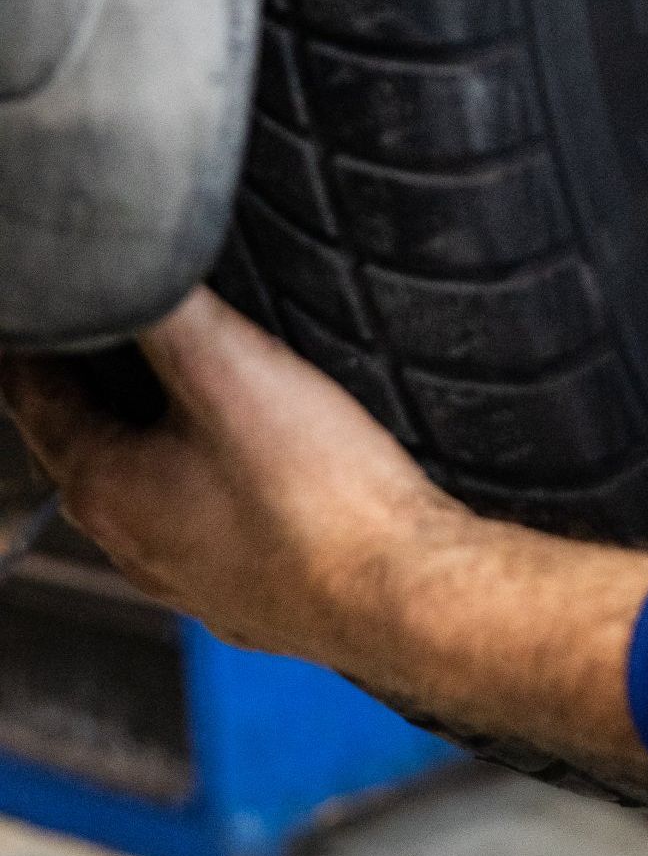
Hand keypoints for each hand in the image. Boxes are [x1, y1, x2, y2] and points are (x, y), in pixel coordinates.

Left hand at [0, 289, 458, 664]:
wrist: (403, 592)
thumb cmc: (319, 495)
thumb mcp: (231, 366)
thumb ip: (163, 304)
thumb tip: (127, 256)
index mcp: (103, 488)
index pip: (30, 398)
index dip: (31, 343)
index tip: (40, 307)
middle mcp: (132, 544)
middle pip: (85, 448)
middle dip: (90, 391)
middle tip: (111, 331)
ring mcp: (191, 581)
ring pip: (148, 496)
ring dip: (152, 446)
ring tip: (186, 393)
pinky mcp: (251, 598)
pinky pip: (209, 532)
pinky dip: (210, 493)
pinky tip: (255, 475)